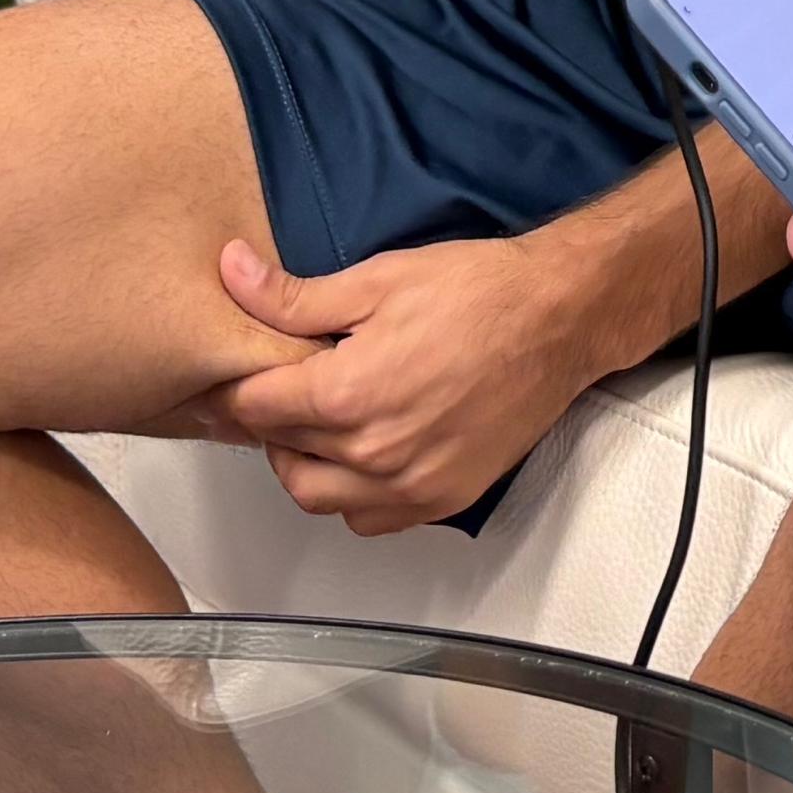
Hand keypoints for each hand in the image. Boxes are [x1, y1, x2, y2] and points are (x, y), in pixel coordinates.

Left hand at [198, 232, 608, 532]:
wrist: (561, 319)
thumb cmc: (478, 291)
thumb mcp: (380, 278)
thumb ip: (295, 295)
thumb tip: (231, 274)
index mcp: (347, 394)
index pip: (253, 408)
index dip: (234, 387)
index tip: (234, 374)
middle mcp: (372, 453)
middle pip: (279, 453)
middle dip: (267, 422)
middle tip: (281, 388)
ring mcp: (409, 485)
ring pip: (316, 497)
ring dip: (303, 463)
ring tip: (319, 422)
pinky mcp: (441, 500)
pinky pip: (367, 518)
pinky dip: (350, 495)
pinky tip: (363, 454)